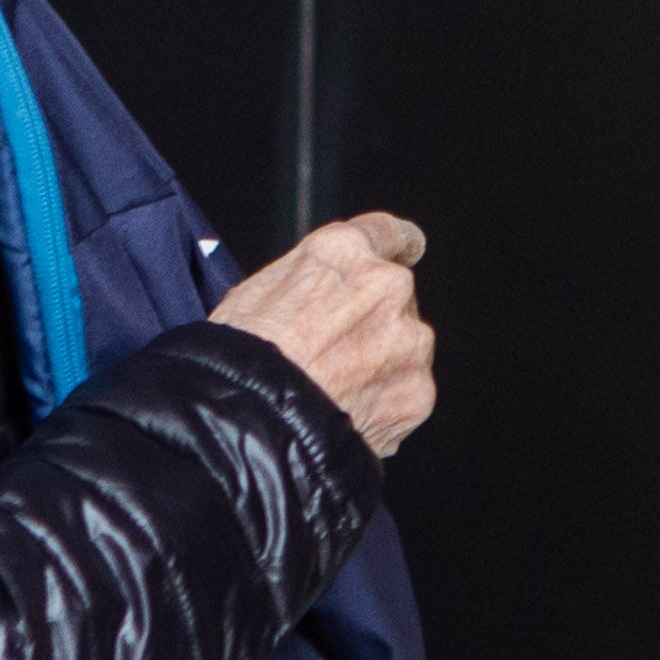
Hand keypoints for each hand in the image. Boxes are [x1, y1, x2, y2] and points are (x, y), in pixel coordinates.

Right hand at [211, 214, 437, 455]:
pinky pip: (406, 393)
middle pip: (395, 297)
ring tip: (332, 390)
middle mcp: (388, 287)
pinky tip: (346, 414)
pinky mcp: (418, 391)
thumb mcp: (256, 292)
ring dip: (381, 363)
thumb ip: (307, 279)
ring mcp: (410, 341)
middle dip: (372, 321)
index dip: (396, 244)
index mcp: (344, 252)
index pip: (387, 233)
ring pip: (405, 347)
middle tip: (330, 353)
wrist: (255, 427)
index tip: (406, 249)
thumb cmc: (241, 361)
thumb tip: (319, 291)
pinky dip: (384, 404)